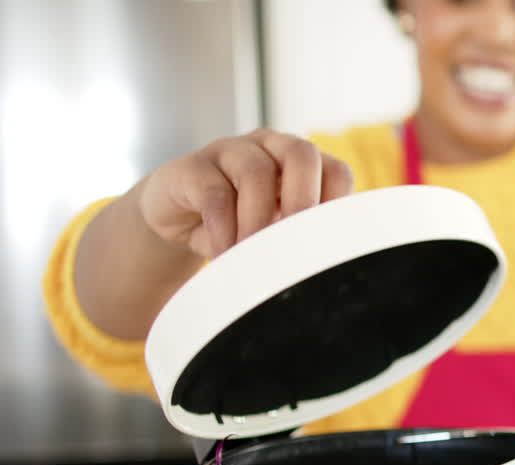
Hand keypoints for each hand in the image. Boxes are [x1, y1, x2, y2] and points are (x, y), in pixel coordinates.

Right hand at [136, 128, 353, 257]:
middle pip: (301, 153)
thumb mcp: (274, 232)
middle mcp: (269, 147)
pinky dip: (223, 229)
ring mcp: (230, 151)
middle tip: (292, 243)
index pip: (336, 171)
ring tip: (252, 255)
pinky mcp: (192, 167)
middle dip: (303, 201)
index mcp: (300, 164)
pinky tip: (224, 252)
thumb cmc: (238, 226)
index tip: (322, 241)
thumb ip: (298, 237)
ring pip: (256, 171)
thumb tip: (320, 267)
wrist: (177, 219)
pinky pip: (214, 192)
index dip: (336, 205)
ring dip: (258, 221)